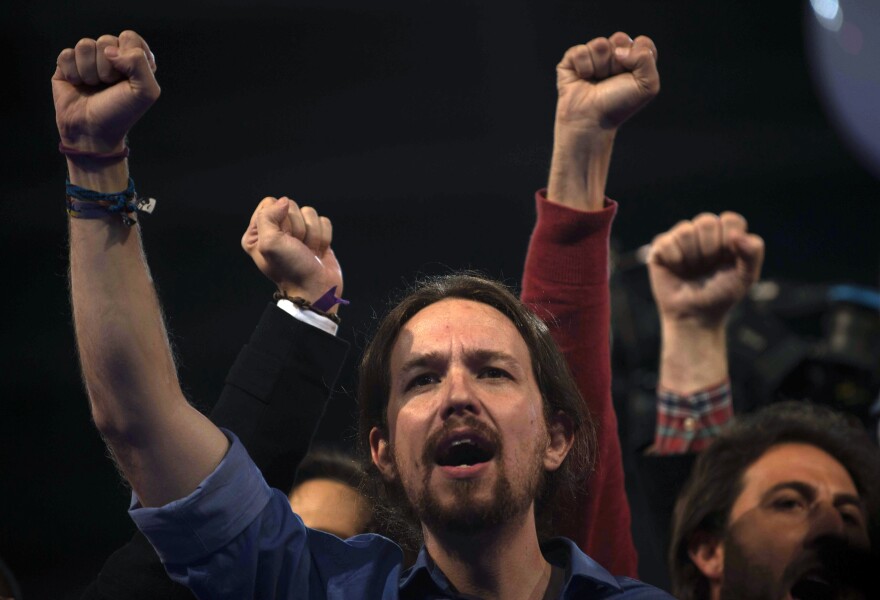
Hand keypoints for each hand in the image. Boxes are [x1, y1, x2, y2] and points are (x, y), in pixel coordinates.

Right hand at [53, 30, 159, 152]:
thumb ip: (140, 63)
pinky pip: (67, 55)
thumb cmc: (121, 113)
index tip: (126, 77)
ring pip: (85, 45)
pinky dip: (72, 73)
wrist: (92, 131)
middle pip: (106, 40)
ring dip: (89, 71)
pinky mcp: (68, 65)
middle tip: (108, 85)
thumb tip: (110, 50)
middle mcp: (112, 57)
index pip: (129, 37)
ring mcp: (89, 60)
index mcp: (134, 60)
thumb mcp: (146, 92)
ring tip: (93, 87)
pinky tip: (77, 85)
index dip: (126, 56)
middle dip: (107, 68)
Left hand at [241, 197, 342, 309]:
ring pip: (310, 212)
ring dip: (312, 234)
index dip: (281, 219)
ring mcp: (297, 233)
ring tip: (307, 252)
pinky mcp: (316, 236)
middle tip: (297, 248)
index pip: (270, 202)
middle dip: (298, 228)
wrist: (315, 289)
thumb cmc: (290, 269)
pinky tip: (317, 252)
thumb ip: (267, 216)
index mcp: (257, 232)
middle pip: (292, 205)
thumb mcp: (269, 243)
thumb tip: (284, 201)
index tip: (284, 240)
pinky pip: (324, 221)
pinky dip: (324, 237)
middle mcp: (276, 230)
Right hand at [555, 32, 659, 133]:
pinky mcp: (572, 59)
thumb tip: (618, 50)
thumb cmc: (618, 105)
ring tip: (597, 81)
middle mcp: (613, 55)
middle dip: (618, 61)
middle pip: (620, 38)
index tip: (631, 77)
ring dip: (600, 67)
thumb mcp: (648, 85)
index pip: (642, 42)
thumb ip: (646, 58)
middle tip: (612, 79)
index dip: (638, 58)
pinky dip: (584, 67)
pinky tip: (583, 79)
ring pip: (600, 44)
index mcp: (633, 59)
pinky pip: (580, 51)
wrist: (592, 120)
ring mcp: (592, 55)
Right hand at [648, 212, 764, 327]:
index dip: (729, 241)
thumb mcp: (746, 276)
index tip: (727, 260)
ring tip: (692, 270)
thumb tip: (736, 235)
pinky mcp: (660, 247)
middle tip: (707, 267)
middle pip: (706, 222)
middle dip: (710, 250)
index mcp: (726, 234)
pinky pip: (666, 242)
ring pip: (685, 231)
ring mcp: (680, 238)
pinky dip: (675, 260)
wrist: (695, 315)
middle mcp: (702, 231)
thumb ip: (753, 252)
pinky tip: (677, 270)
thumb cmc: (721, 294)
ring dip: (692, 257)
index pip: (730, 219)